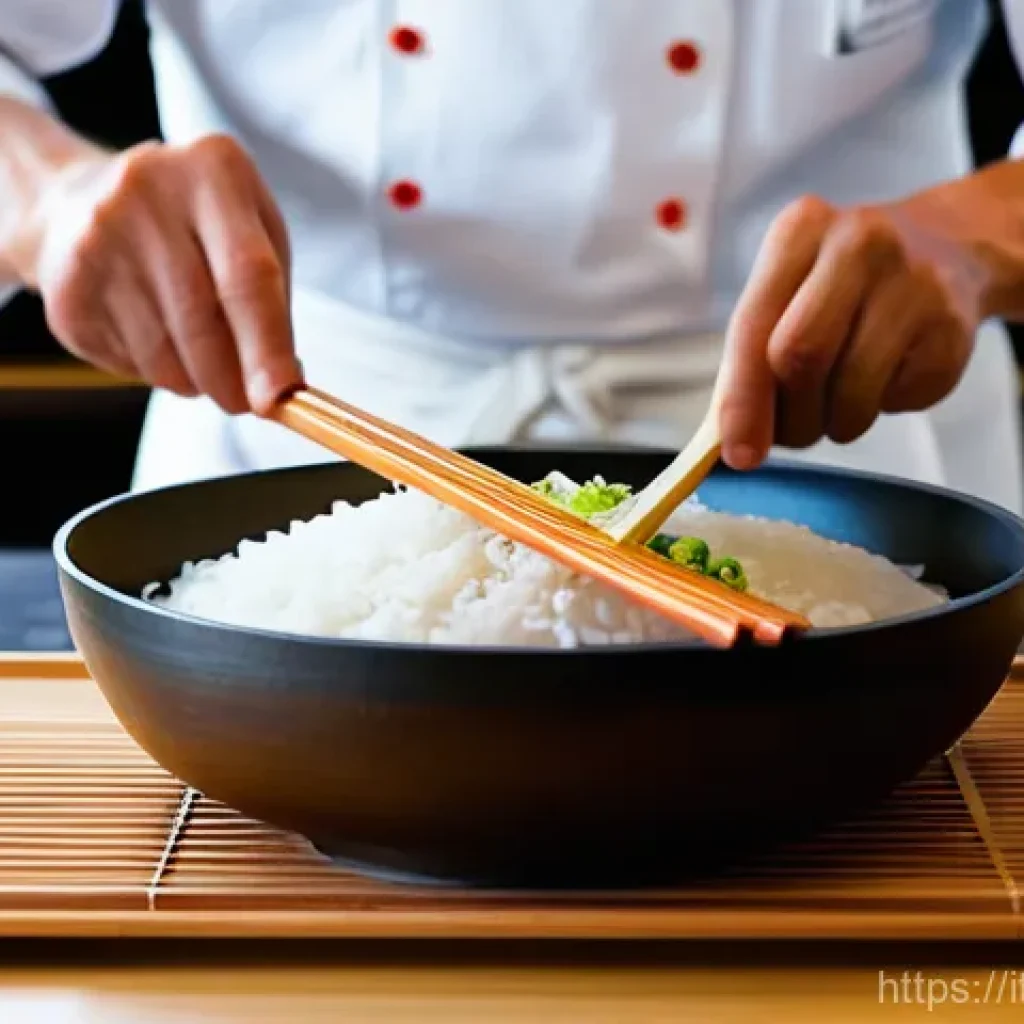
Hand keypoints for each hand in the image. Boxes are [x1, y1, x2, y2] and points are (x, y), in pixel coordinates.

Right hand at [25, 134, 302, 413]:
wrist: (77, 202)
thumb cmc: (192, 226)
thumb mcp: (250, 234)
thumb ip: (275, 304)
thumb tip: (285, 384)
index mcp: (213, 170)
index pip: (248, 275)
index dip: (267, 346)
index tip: (279, 397)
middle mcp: (148, 191)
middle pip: (202, 319)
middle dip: (232, 379)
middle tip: (246, 402)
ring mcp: (97, 236)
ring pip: (163, 351)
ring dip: (195, 380)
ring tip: (200, 362)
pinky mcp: (65, 285)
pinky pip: (127, 359)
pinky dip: (157, 372)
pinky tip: (155, 340)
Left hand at [715, 193, 992, 469]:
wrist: (948, 244)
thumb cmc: (843, 283)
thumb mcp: (788, 293)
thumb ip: (751, 357)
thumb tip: (732, 440)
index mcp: (800, 231)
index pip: (753, 326)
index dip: (741, 398)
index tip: (737, 453)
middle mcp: (857, 244)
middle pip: (800, 357)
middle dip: (790, 416)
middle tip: (793, 433)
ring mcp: (914, 282)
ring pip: (852, 393)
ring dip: (837, 423)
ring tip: (841, 404)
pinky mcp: (952, 327)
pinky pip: (899, 400)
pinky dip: (883, 408)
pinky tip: (888, 376)